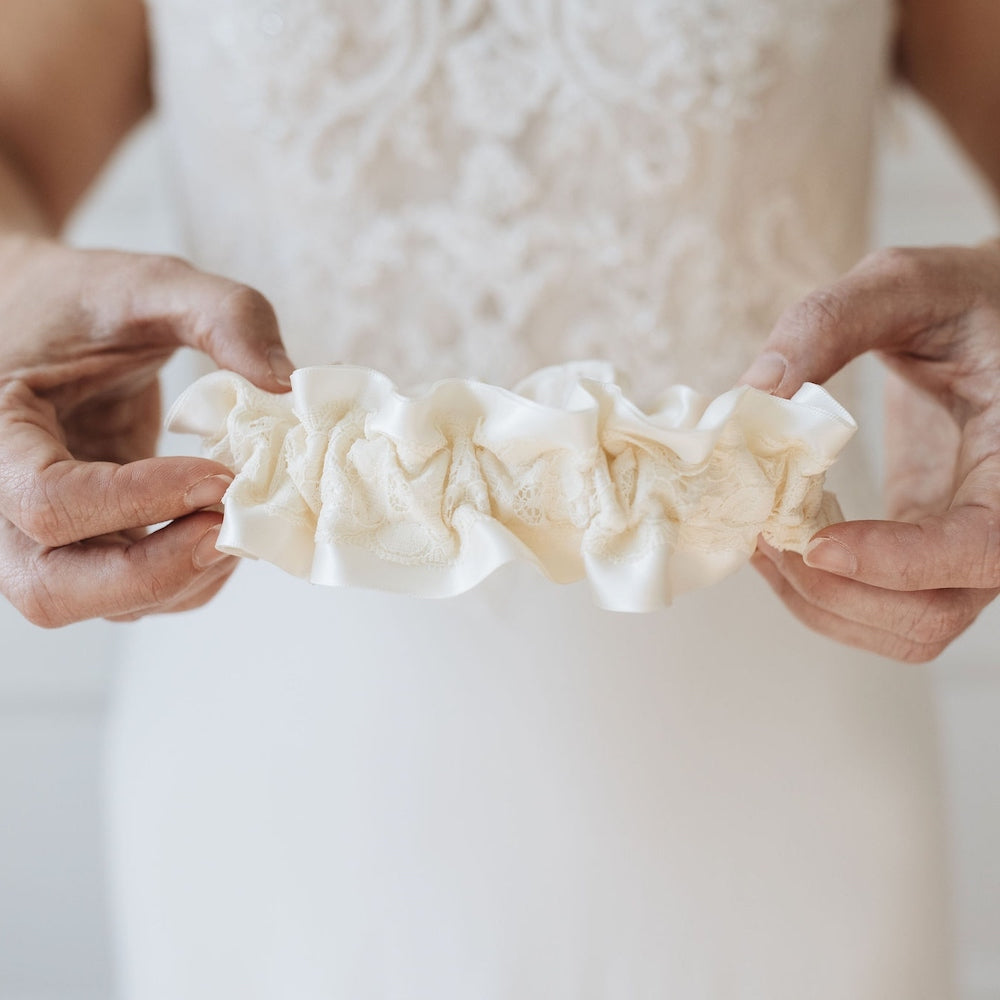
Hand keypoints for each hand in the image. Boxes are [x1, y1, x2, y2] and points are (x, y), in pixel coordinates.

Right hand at [0, 234, 294, 625]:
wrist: (47, 315)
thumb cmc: (86, 299)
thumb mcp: (151, 282)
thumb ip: (222, 314)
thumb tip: (288, 384)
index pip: (49, 502)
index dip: (141, 500)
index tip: (220, 474)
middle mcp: (1, 498)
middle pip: (53, 589)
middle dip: (157, 571)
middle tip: (229, 528)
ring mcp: (41, 533)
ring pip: (97, 604)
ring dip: (181, 578)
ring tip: (238, 519)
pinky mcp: (88, 544)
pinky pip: (132, 594)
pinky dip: (189, 578)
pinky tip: (225, 528)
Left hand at [740, 241, 999, 661]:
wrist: (991, 323)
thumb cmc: (961, 299)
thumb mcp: (903, 283)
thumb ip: (829, 322)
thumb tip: (757, 392)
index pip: (981, 549)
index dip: (898, 562)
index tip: (814, 543)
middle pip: (931, 618)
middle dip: (833, 590)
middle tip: (763, 535)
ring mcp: (967, 551)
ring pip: (902, 631)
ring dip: (818, 602)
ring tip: (761, 539)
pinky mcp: (929, 553)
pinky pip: (880, 610)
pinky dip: (821, 594)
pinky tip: (779, 541)